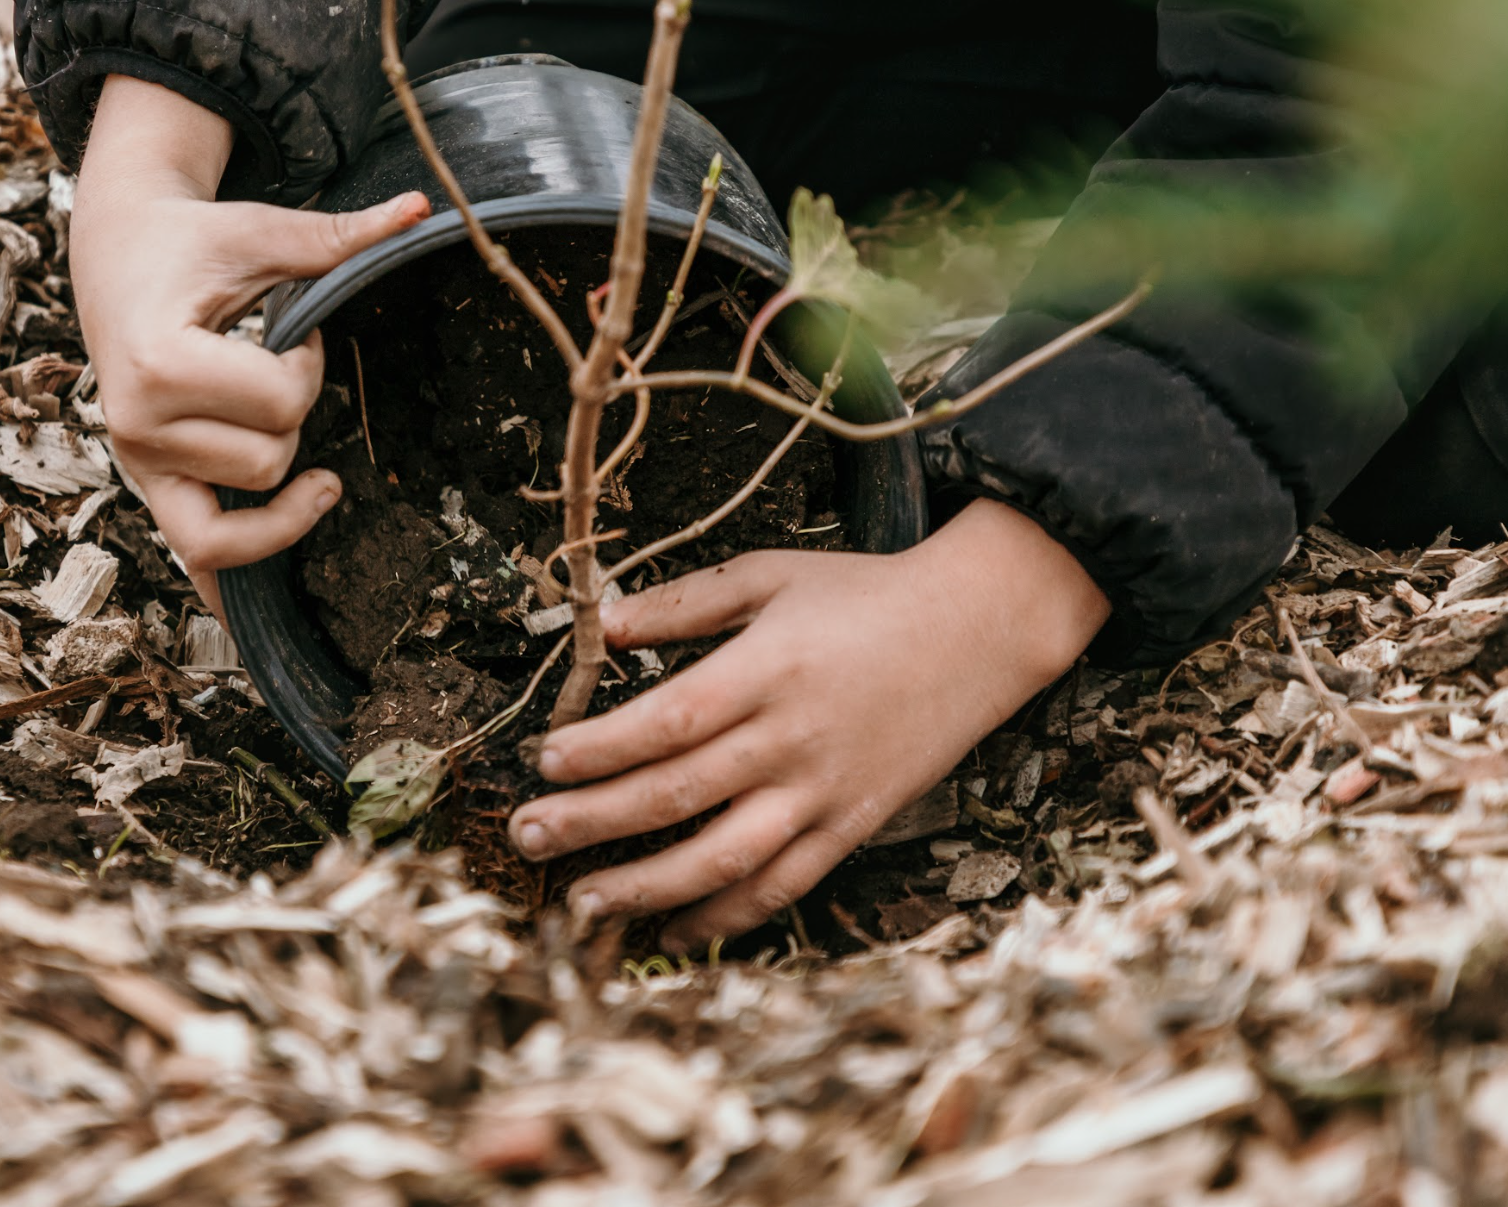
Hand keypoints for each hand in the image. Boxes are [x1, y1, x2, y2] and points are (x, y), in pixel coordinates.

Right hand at [71, 75, 429, 612]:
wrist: (114, 253)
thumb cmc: (192, 243)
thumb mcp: (259, 235)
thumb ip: (337, 236)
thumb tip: (421, 208)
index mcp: (158, 365)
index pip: (278, 406)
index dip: (308, 368)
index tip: (297, 331)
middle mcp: (135, 425)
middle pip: (268, 462)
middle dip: (293, 412)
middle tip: (276, 362)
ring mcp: (136, 463)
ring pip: (244, 517)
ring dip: (276, 468)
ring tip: (271, 417)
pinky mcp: (146, 484)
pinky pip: (197, 556)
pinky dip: (235, 578)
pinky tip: (268, 603)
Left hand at [507, 499, 1110, 951]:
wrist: (980, 630)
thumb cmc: (866, 595)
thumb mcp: (771, 576)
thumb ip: (685, 602)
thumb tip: (604, 622)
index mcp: (766, 671)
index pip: (666, 722)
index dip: (599, 748)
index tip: (543, 762)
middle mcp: (792, 740)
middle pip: (676, 794)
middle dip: (592, 822)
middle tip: (527, 835)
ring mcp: (823, 792)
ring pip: (724, 858)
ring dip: (645, 887)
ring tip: (582, 901)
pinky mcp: (851, 825)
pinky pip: (781, 886)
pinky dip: (724, 917)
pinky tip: (670, 932)